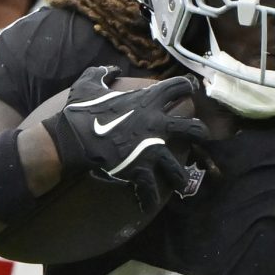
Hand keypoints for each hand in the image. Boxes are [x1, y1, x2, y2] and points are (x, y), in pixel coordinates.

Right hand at [45, 70, 210, 207]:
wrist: (73, 137)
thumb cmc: (81, 110)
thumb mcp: (89, 83)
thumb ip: (102, 73)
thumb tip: (111, 69)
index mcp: (148, 101)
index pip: (178, 86)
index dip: (187, 86)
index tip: (191, 88)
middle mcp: (157, 124)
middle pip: (193, 128)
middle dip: (200, 133)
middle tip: (200, 137)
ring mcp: (152, 149)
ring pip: (178, 167)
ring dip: (180, 177)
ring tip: (181, 183)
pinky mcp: (141, 169)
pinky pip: (150, 190)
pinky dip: (148, 200)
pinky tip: (147, 205)